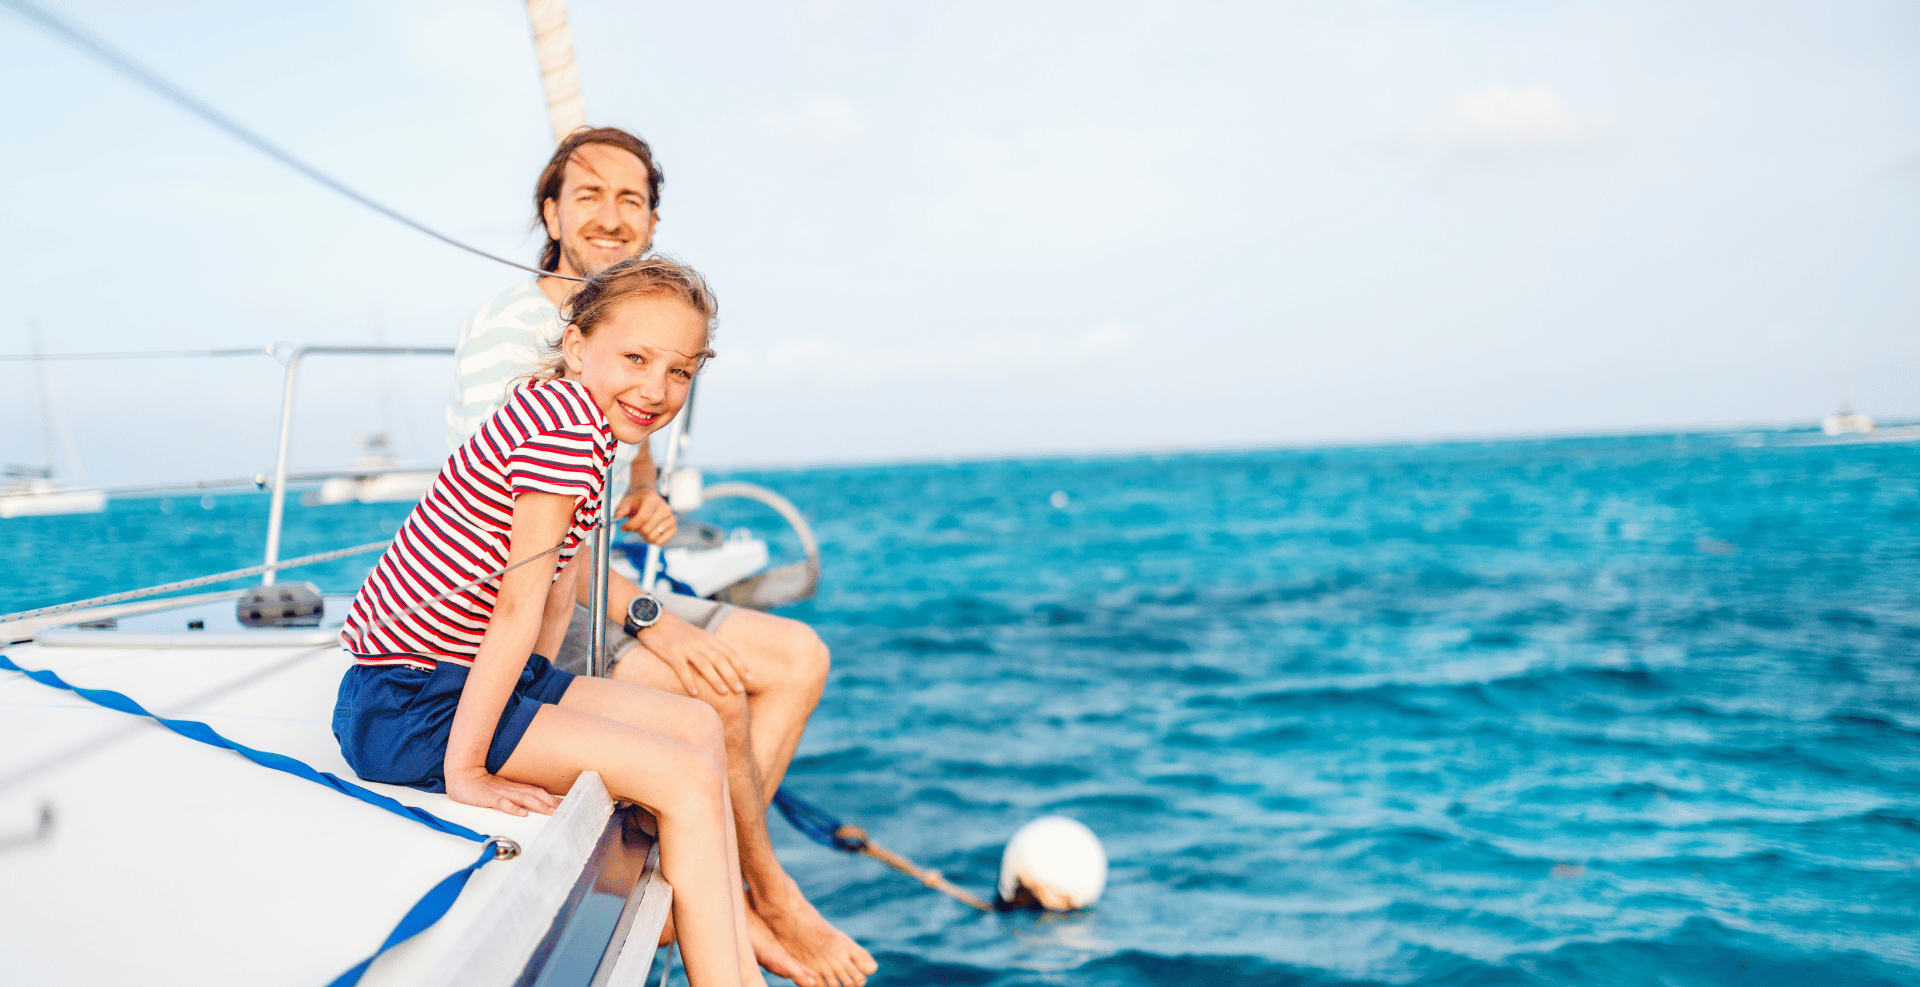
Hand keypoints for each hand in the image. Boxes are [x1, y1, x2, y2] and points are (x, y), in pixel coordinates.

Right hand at [444, 765, 562, 816]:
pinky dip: (512, 808)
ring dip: (537, 805)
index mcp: (515, 787)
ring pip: (522, 798)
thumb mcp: (504, 789)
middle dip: (550, 802)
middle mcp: (511, 789)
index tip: (567, 804)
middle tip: (565, 809)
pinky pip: (501, 803)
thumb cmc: (483, 786)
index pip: (538, 791)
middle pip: (535, 795)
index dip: (553, 798)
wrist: (462, 777)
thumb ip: (518, 795)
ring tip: (550, 812)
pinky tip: (521, 814)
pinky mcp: (488, 798)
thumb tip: (534, 804)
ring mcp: (500, 793)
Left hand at [616, 488, 675, 545]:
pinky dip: (652, 541)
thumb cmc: (637, 501)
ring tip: (642, 528)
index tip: (623, 528)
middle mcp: (665, 509)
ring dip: (643, 536)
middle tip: (633, 527)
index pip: (642, 518)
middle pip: (646, 530)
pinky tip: (649, 532)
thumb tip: (617, 516)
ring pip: (652, 537)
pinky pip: (660, 542)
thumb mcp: (627, 502)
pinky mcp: (673, 527)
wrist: (649, 498)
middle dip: (636, 531)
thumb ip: (621, 509)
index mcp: (653, 501)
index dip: (630, 526)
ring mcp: (671, 518)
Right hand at [635, 611, 750, 696]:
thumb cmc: (676, 631)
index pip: (729, 652)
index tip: (750, 679)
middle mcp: (700, 642)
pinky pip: (682, 670)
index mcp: (708, 638)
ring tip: (724, 693)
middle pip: (720, 660)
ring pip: (705, 665)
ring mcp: (686, 647)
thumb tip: (724, 664)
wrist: (654, 619)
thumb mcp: (697, 635)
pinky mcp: (671, 653)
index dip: (741, 666)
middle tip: (740, 690)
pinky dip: (690, 682)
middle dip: (732, 676)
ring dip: (716, 680)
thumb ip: (709, 647)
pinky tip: (695, 694)